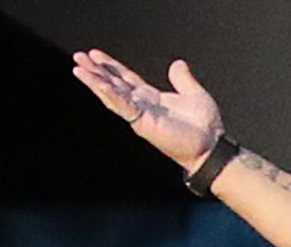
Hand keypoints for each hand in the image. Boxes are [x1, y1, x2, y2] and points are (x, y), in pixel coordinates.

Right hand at [70, 49, 224, 169]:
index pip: (125, 79)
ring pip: (112, 94)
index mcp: (151, 99)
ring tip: (79, 68)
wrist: (211, 146)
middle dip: (96, 71)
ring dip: (95, 81)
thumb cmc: (205, 127)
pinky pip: (122, 105)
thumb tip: (177, 63)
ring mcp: (140, 115)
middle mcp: (142, 106)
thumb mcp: (194, 94)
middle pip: (113, 84)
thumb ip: (183, 79)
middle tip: (78, 57)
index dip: (111, 66)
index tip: (95, 54)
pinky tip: (97, 82)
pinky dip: (109, 93)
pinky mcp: (142, 123)